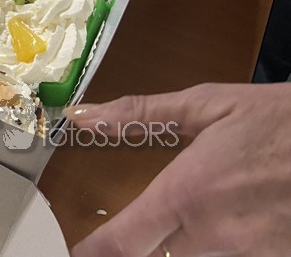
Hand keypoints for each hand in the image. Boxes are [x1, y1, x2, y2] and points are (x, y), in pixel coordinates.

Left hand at [66, 82, 290, 255]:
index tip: (76, 249)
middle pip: (158, 255)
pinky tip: (240, 212)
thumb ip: (140, 115)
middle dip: (149, 240)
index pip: (121, 243)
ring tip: (213, 200)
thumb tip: (83, 117)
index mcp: (186, 195)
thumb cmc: (282, 121)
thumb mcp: (209, 104)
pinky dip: (228, 242)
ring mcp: (250, 255)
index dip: (92, 252)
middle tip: (151, 215)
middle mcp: (214, 235)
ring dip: (191, 239)